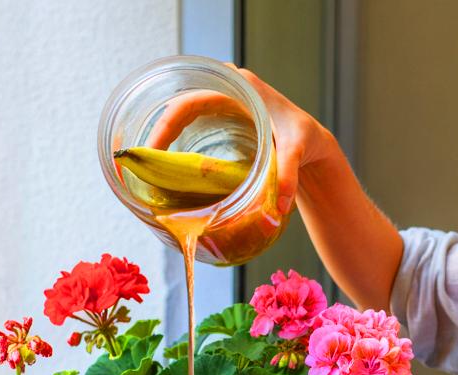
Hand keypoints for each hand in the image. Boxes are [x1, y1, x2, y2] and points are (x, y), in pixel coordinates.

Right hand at [145, 65, 337, 215]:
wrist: (315, 143)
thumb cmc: (308, 138)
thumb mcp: (298, 149)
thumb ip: (289, 172)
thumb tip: (280, 204)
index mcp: (239, 88)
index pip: (190, 101)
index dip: (166, 125)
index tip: (153, 152)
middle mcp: (226, 91)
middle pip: (178, 107)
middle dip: (157, 134)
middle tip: (143, 164)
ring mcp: (222, 104)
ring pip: (181, 116)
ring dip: (163, 139)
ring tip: (147, 167)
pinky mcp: (221, 120)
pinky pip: (190, 126)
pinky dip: (175, 143)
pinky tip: (165, 166)